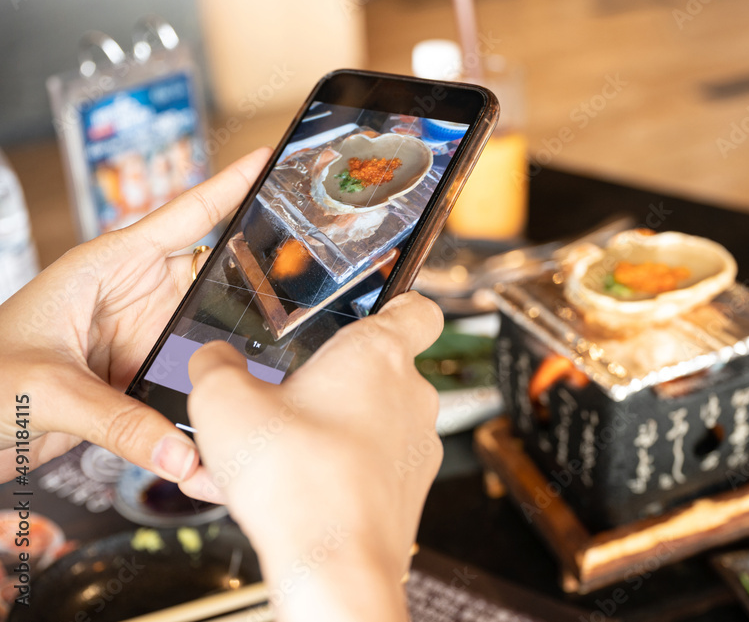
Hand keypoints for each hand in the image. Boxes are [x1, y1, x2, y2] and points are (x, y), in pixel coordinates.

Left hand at [0, 148, 271, 482]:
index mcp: (107, 266)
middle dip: (255, 285)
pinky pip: (189, 385)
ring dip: (230, 357)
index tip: (271, 160)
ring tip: (273, 370)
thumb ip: (120, 424)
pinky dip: (208, 400)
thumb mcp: (48, 391)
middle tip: (306, 290)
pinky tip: (227, 416)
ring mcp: (140, 339)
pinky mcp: (140, 380)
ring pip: (209, 337)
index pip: (184, 216)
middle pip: (212, 281)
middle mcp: (132, 297)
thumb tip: (186, 453)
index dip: (230, 186)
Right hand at [181, 292, 443, 621]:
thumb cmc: (298, 483)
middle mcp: (410, 395)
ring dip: (320, 429)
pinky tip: (283, 489)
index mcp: (379, 353)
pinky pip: (368, 465)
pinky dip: (330, 469)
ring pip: (366, 423)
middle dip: (327, 382)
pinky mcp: (407, 489)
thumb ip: (214, 366)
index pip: (416, 306)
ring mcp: (416, 445)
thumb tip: (212, 358)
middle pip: (376, 370)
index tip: (376, 304)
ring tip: (267, 455)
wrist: (333, 566)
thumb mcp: (224, 404)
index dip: (396, 301)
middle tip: (283, 398)